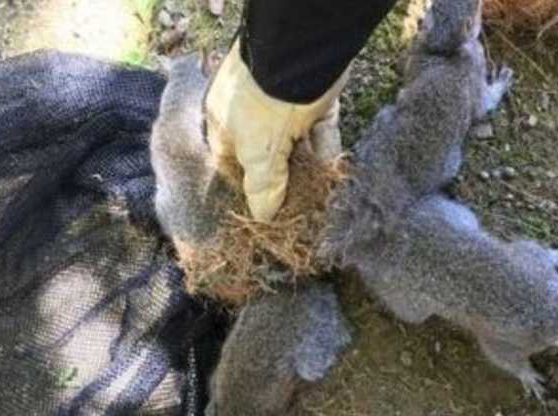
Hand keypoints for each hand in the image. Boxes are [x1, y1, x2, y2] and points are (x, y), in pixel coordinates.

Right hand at [205, 39, 346, 221]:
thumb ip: (262, 187)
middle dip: (283, 180)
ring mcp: (284, 108)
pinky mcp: (315, 102)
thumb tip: (262, 217)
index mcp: (225, 125)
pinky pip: (320, 133)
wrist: (303, 55)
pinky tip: (332, 175)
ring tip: (316, 197)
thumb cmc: (267, 103)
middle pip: (268, 157)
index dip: (247, 188)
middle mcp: (252, 116)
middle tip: (296, 207)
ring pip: (296, 147)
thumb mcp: (260, 152)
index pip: (232, 164)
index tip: (263, 210)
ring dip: (307, 169)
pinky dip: (326, 152)